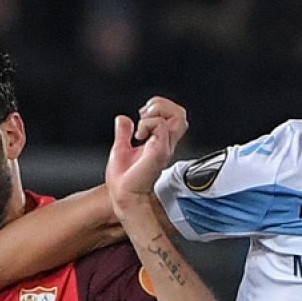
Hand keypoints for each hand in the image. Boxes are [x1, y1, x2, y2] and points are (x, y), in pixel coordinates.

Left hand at [106, 97, 188, 217]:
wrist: (123, 196)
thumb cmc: (124, 181)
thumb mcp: (121, 149)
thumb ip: (124, 133)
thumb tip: (122, 120)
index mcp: (159, 142)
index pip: (173, 115)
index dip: (159, 107)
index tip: (141, 115)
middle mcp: (165, 143)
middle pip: (180, 113)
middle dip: (161, 104)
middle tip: (143, 116)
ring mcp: (164, 146)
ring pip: (179, 115)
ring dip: (158, 111)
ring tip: (143, 125)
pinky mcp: (160, 151)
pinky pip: (161, 125)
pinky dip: (147, 124)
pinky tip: (139, 135)